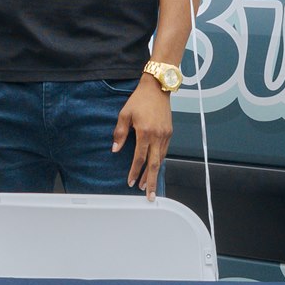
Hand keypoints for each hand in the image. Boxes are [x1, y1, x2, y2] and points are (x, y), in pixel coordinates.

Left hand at [112, 77, 171, 199]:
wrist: (157, 88)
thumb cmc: (140, 100)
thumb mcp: (125, 114)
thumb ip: (120, 133)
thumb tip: (116, 149)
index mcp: (145, 132)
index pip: (139, 158)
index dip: (135, 172)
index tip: (131, 182)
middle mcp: (158, 136)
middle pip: (154, 165)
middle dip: (151, 182)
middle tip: (149, 196)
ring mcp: (165, 135)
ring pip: (161, 160)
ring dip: (155, 174)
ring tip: (150, 185)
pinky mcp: (169, 133)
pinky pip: (165, 152)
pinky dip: (160, 162)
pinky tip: (155, 168)